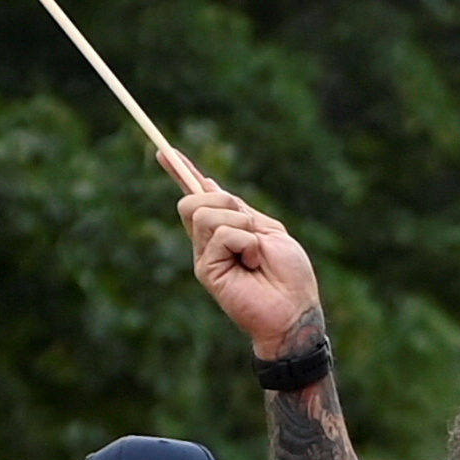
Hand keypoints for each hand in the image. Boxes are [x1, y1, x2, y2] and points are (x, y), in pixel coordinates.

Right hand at [179, 183, 326, 356]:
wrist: (294, 308)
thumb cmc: (289, 273)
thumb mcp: (268, 230)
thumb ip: (239, 211)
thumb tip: (209, 184)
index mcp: (226, 227)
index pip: (196, 194)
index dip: (180, 172)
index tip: (164, 152)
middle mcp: (209, 240)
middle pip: (193, 199)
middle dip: (223, 200)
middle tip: (249, 227)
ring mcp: (204, 255)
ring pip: (204, 213)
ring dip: (240, 225)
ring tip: (255, 251)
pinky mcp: (205, 269)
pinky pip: (222, 234)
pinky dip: (245, 242)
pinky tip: (252, 263)